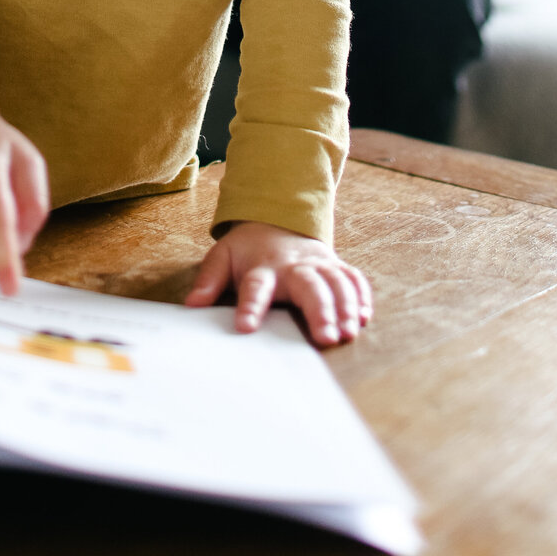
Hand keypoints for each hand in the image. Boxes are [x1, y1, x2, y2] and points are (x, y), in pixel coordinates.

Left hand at [186, 221, 372, 346]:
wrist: (277, 219)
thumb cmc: (249, 248)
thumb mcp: (223, 255)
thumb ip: (209, 279)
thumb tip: (192, 305)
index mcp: (263, 266)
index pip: (255, 286)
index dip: (250, 306)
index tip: (246, 327)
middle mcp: (293, 265)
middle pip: (308, 285)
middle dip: (319, 310)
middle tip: (326, 337)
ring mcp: (317, 264)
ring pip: (336, 282)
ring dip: (345, 306)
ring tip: (349, 332)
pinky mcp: (334, 265)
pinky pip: (352, 277)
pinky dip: (360, 295)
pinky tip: (364, 317)